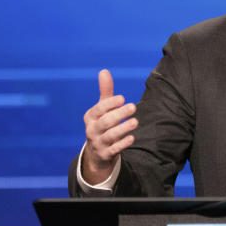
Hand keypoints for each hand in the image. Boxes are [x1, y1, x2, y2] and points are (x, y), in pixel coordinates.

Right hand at [81, 69, 137, 183]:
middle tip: (133, 107)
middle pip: (105, 122)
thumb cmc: (102, 124)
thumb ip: (105, 92)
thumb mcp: (102, 109)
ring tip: (135, 121)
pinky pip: (114, 150)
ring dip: (123, 128)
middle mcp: (92, 130)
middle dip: (119, 114)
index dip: (110, 104)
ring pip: (110, 136)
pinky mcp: (106, 154)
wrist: (97, 152)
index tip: (122, 98)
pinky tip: (132, 137)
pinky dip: (122, 144)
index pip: (99, 109)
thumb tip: (104, 71)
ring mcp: (98, 143)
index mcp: (90, 117)